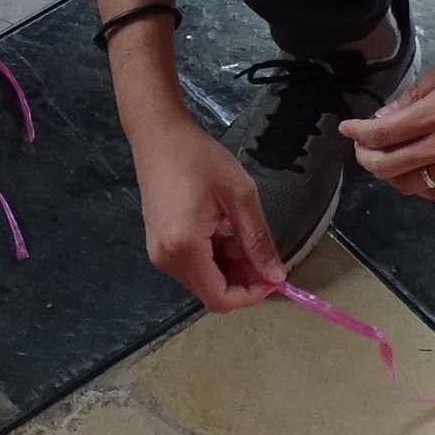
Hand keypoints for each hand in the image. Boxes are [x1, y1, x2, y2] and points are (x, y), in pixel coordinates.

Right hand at [129, 109, 286, 311]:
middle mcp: (166, 258)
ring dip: (229, 269)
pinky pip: (192, 266)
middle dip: (242, 281)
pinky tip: (225, 233)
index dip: (251, 296)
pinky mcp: (159, 244)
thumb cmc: (198, 158)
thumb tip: (275, 275)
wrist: (158, 135)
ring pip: (202, 280)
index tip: (273, 278)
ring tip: (243, 236)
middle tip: (262, 253)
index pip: (220, 298)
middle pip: (211, 293)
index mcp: (184, 247)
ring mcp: (159, 252)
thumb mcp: (239, 195)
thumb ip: (258, 239)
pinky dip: (214, 259)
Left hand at [341, 43, 434, 203]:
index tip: (346, 129)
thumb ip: (421, 89)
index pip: (381, 134)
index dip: (356, 134)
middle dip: (366, 158)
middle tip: (363, 147)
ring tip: (388, 160)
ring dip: (391, 176)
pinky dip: (420, 187)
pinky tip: (419, 173)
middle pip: (388, 167)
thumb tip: (389, 113)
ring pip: (411, 186)